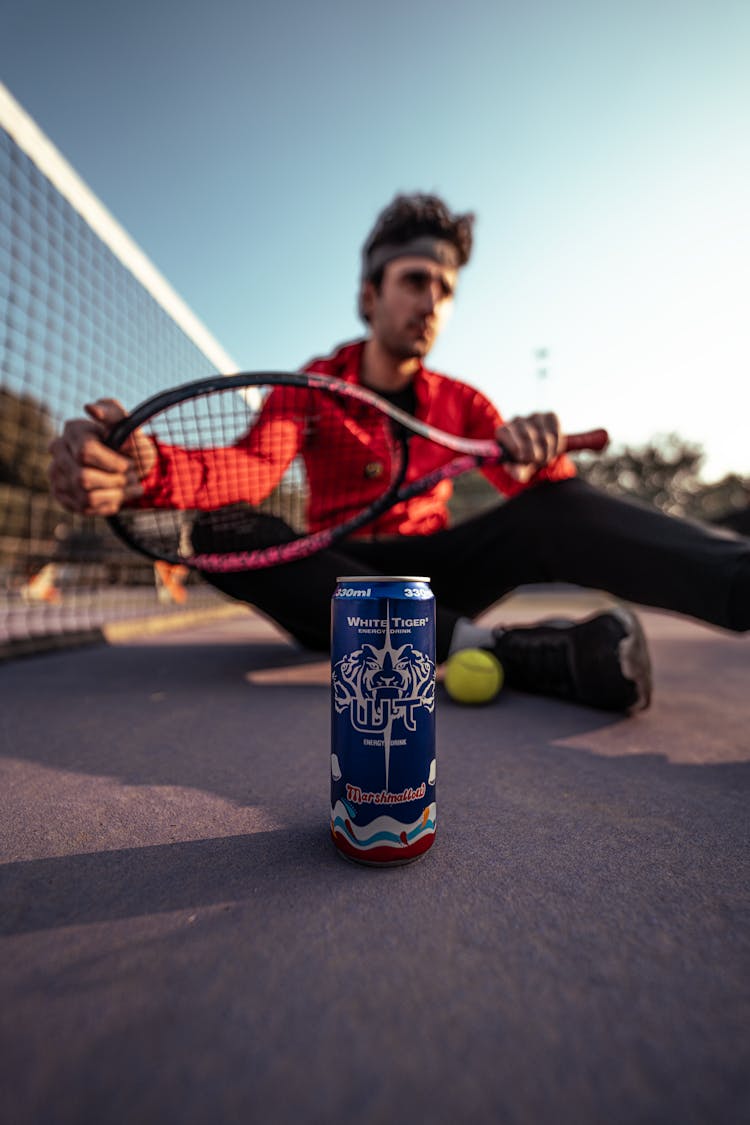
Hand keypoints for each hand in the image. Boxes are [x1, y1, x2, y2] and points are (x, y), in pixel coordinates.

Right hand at [48, 399, 156, 515]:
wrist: (128, 462)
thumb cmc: (127, 439)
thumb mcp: (127, 423)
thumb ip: (113, 413)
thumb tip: (91, 409)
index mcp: (72, 429)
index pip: (85, 452)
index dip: (113, 463)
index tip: (131, 464)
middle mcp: (58, 451)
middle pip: (83, 478)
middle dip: (116, 481)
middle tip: (133, 477)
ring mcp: (56, 474)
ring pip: (86, 497)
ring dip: (116, 495)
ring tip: (131, 487)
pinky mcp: (62, 495)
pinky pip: (85, 509)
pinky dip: (109, 504)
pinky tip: (120, 495)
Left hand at [495, 412, 563, 482]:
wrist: (541, 454)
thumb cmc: (525, 461)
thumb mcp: (520, 470)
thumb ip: (517, 472)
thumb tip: (517, 473)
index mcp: (503, 431)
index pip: (505, 433)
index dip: (513, 446)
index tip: (522, 458)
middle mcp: (517, 420)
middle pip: (526, 435)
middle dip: (534, 453)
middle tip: (537, 463)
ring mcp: (534, 416)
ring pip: (543, 436)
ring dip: (547, 452)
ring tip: (545, 459)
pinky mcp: (550, 416)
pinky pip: (555, 431)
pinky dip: (557, 445)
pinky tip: (553, 451)